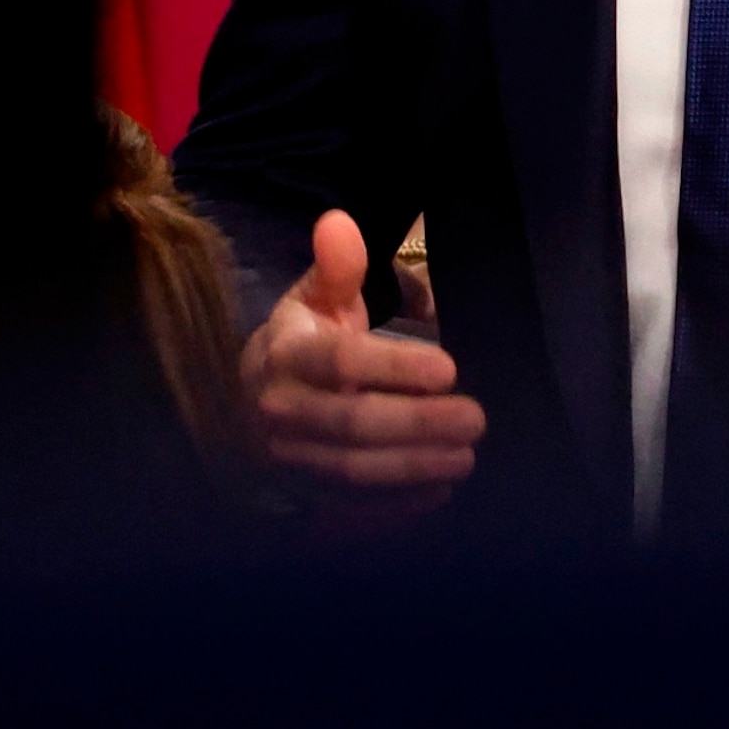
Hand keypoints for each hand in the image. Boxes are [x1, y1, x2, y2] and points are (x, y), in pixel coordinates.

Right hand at [240, 209, 485, 509]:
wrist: (252, 399)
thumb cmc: (301, 340)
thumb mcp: (315, 297)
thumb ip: (337, 266)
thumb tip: (339, 222)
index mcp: (286, 356)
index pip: (342, 363)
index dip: (395, 368)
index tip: (449, 369)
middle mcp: (282, 410)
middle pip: (353, 424)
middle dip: (418, 425)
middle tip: (476, 419)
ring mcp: (291, 458)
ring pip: (353, 469)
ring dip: (414, 467)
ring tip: (467, 457)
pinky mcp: (305, 491)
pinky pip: (349, 505)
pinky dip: (394, 505)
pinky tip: (438, 492)